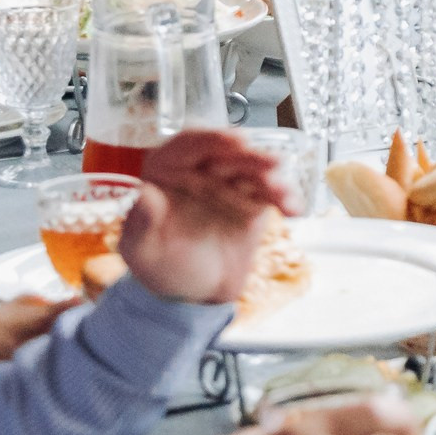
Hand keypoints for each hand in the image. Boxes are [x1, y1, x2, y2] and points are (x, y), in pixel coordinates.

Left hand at [119, 130, 290, 306]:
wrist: (190, 294)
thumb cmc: (158, 266)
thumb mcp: (141, 250)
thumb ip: (141, 223)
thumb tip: (144, 194)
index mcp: (167, 170)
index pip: (188, 145)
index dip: (211, 140)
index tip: (234, 141)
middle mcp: (200, 170)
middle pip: (228, 154)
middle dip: (251, 157)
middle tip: (272, 163)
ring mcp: (230, 185)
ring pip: (254, 172)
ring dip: (272, 177)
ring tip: (283, 193)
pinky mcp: (253, 203)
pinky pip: (271, 196)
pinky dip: (285, 199)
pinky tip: (294, 209)